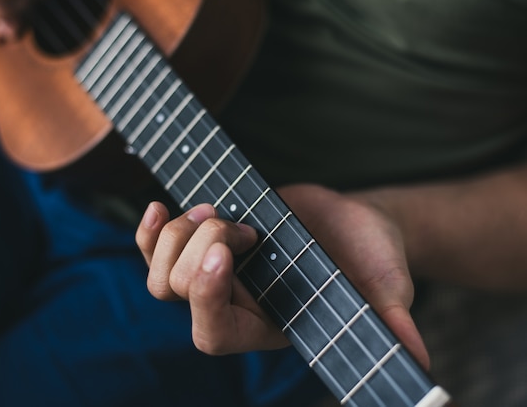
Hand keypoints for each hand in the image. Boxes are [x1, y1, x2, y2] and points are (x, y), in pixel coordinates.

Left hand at [136, 184, 428, 369]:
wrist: (354, 224)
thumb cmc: (372, 261)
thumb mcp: (386, 289)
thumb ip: (393, 323)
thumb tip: (421, 362)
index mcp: (265, 326)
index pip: (212, 333)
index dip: (205, 297)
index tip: (224, 254)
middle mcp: (232, 304)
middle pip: (174, 293)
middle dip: (200, 248)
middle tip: (246, 227)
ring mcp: (214, 273)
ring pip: (158, 270)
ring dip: (180, 232)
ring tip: (221, 210)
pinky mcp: (204, 242)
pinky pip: (154, 247)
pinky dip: (149, 231)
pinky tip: (157, 207)